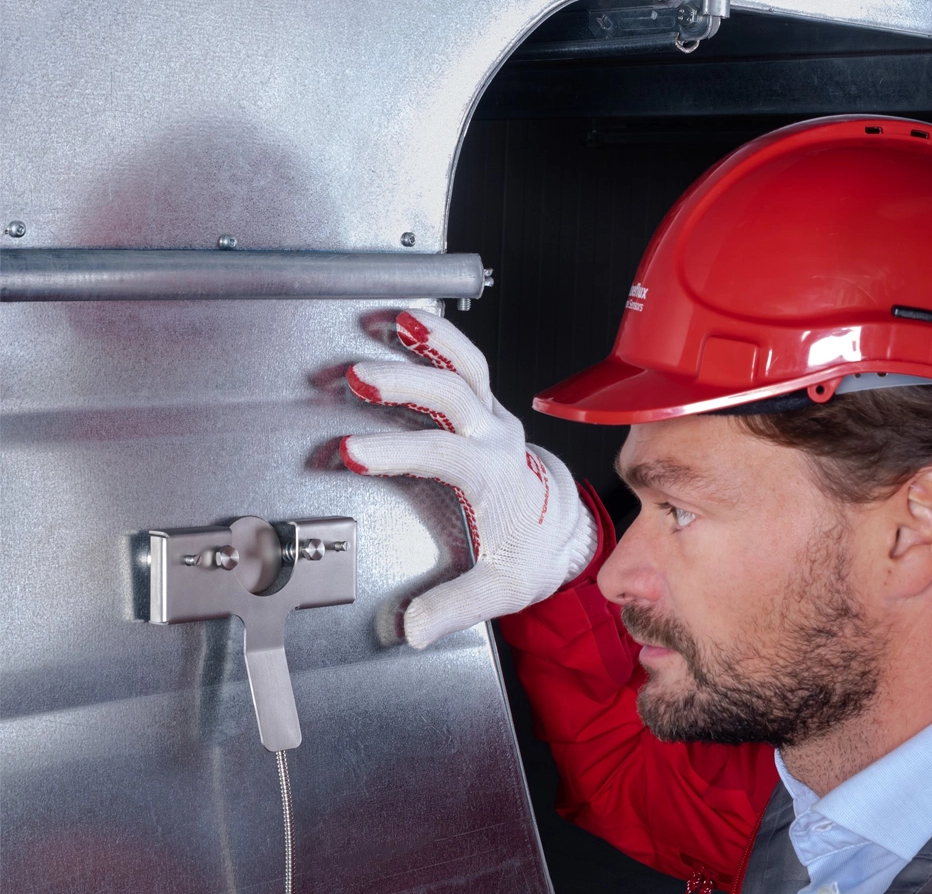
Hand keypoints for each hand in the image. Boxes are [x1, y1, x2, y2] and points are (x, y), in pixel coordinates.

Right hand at [341, 309, 596, 648]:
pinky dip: (442, 340)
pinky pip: (469, 365)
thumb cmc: (531, 551)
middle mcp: (495, 439)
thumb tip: (413, 628)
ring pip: (469, 367)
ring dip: (432, 341)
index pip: (444, 457)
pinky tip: (411, 323)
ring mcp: (493, 419)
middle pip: (454, 398)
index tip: (352, 452)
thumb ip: (455, 606)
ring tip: (393, 319)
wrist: (562, 528)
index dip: (398, 452)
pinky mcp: (487, 411)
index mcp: (494, 479)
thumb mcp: (500, 588)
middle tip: (359, 377)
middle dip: (406, 383)